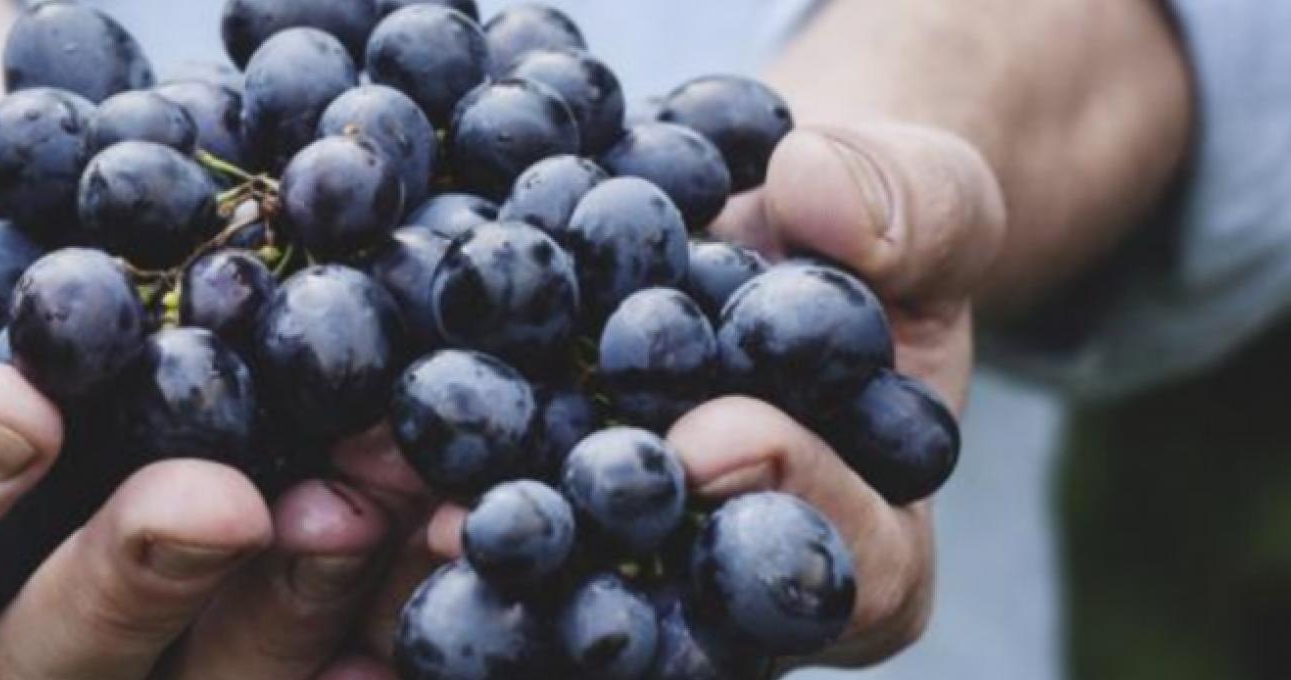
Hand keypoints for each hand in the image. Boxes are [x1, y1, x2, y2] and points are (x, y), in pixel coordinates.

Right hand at [0, 54, 408, 678]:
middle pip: (36, 663)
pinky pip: (315, 641)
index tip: (11, 405)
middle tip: (221, 501)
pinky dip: (390, 602)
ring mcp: (124, 617)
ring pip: (197, 675)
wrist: (21, 174)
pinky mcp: (247, 596)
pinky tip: (460, 542)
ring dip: (292, 602)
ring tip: (379, 496)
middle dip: (134, 586)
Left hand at [414, 118, 1005, 668]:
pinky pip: (492, 538)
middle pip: (686, 620)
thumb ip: (910, 208)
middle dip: (597, 566)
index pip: (851, 565)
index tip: (717, 438)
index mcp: (874, 547)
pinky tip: (363, 467)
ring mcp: (635, 574)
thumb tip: (817, 190)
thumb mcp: (926, 200)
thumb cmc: (866, 232)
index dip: (790, 502)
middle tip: (506, 524)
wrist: (759, 228)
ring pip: (568, 597)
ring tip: (413, 513)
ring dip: (489, 557)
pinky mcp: (543, 528)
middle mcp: (742, 590)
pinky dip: (431, 500)